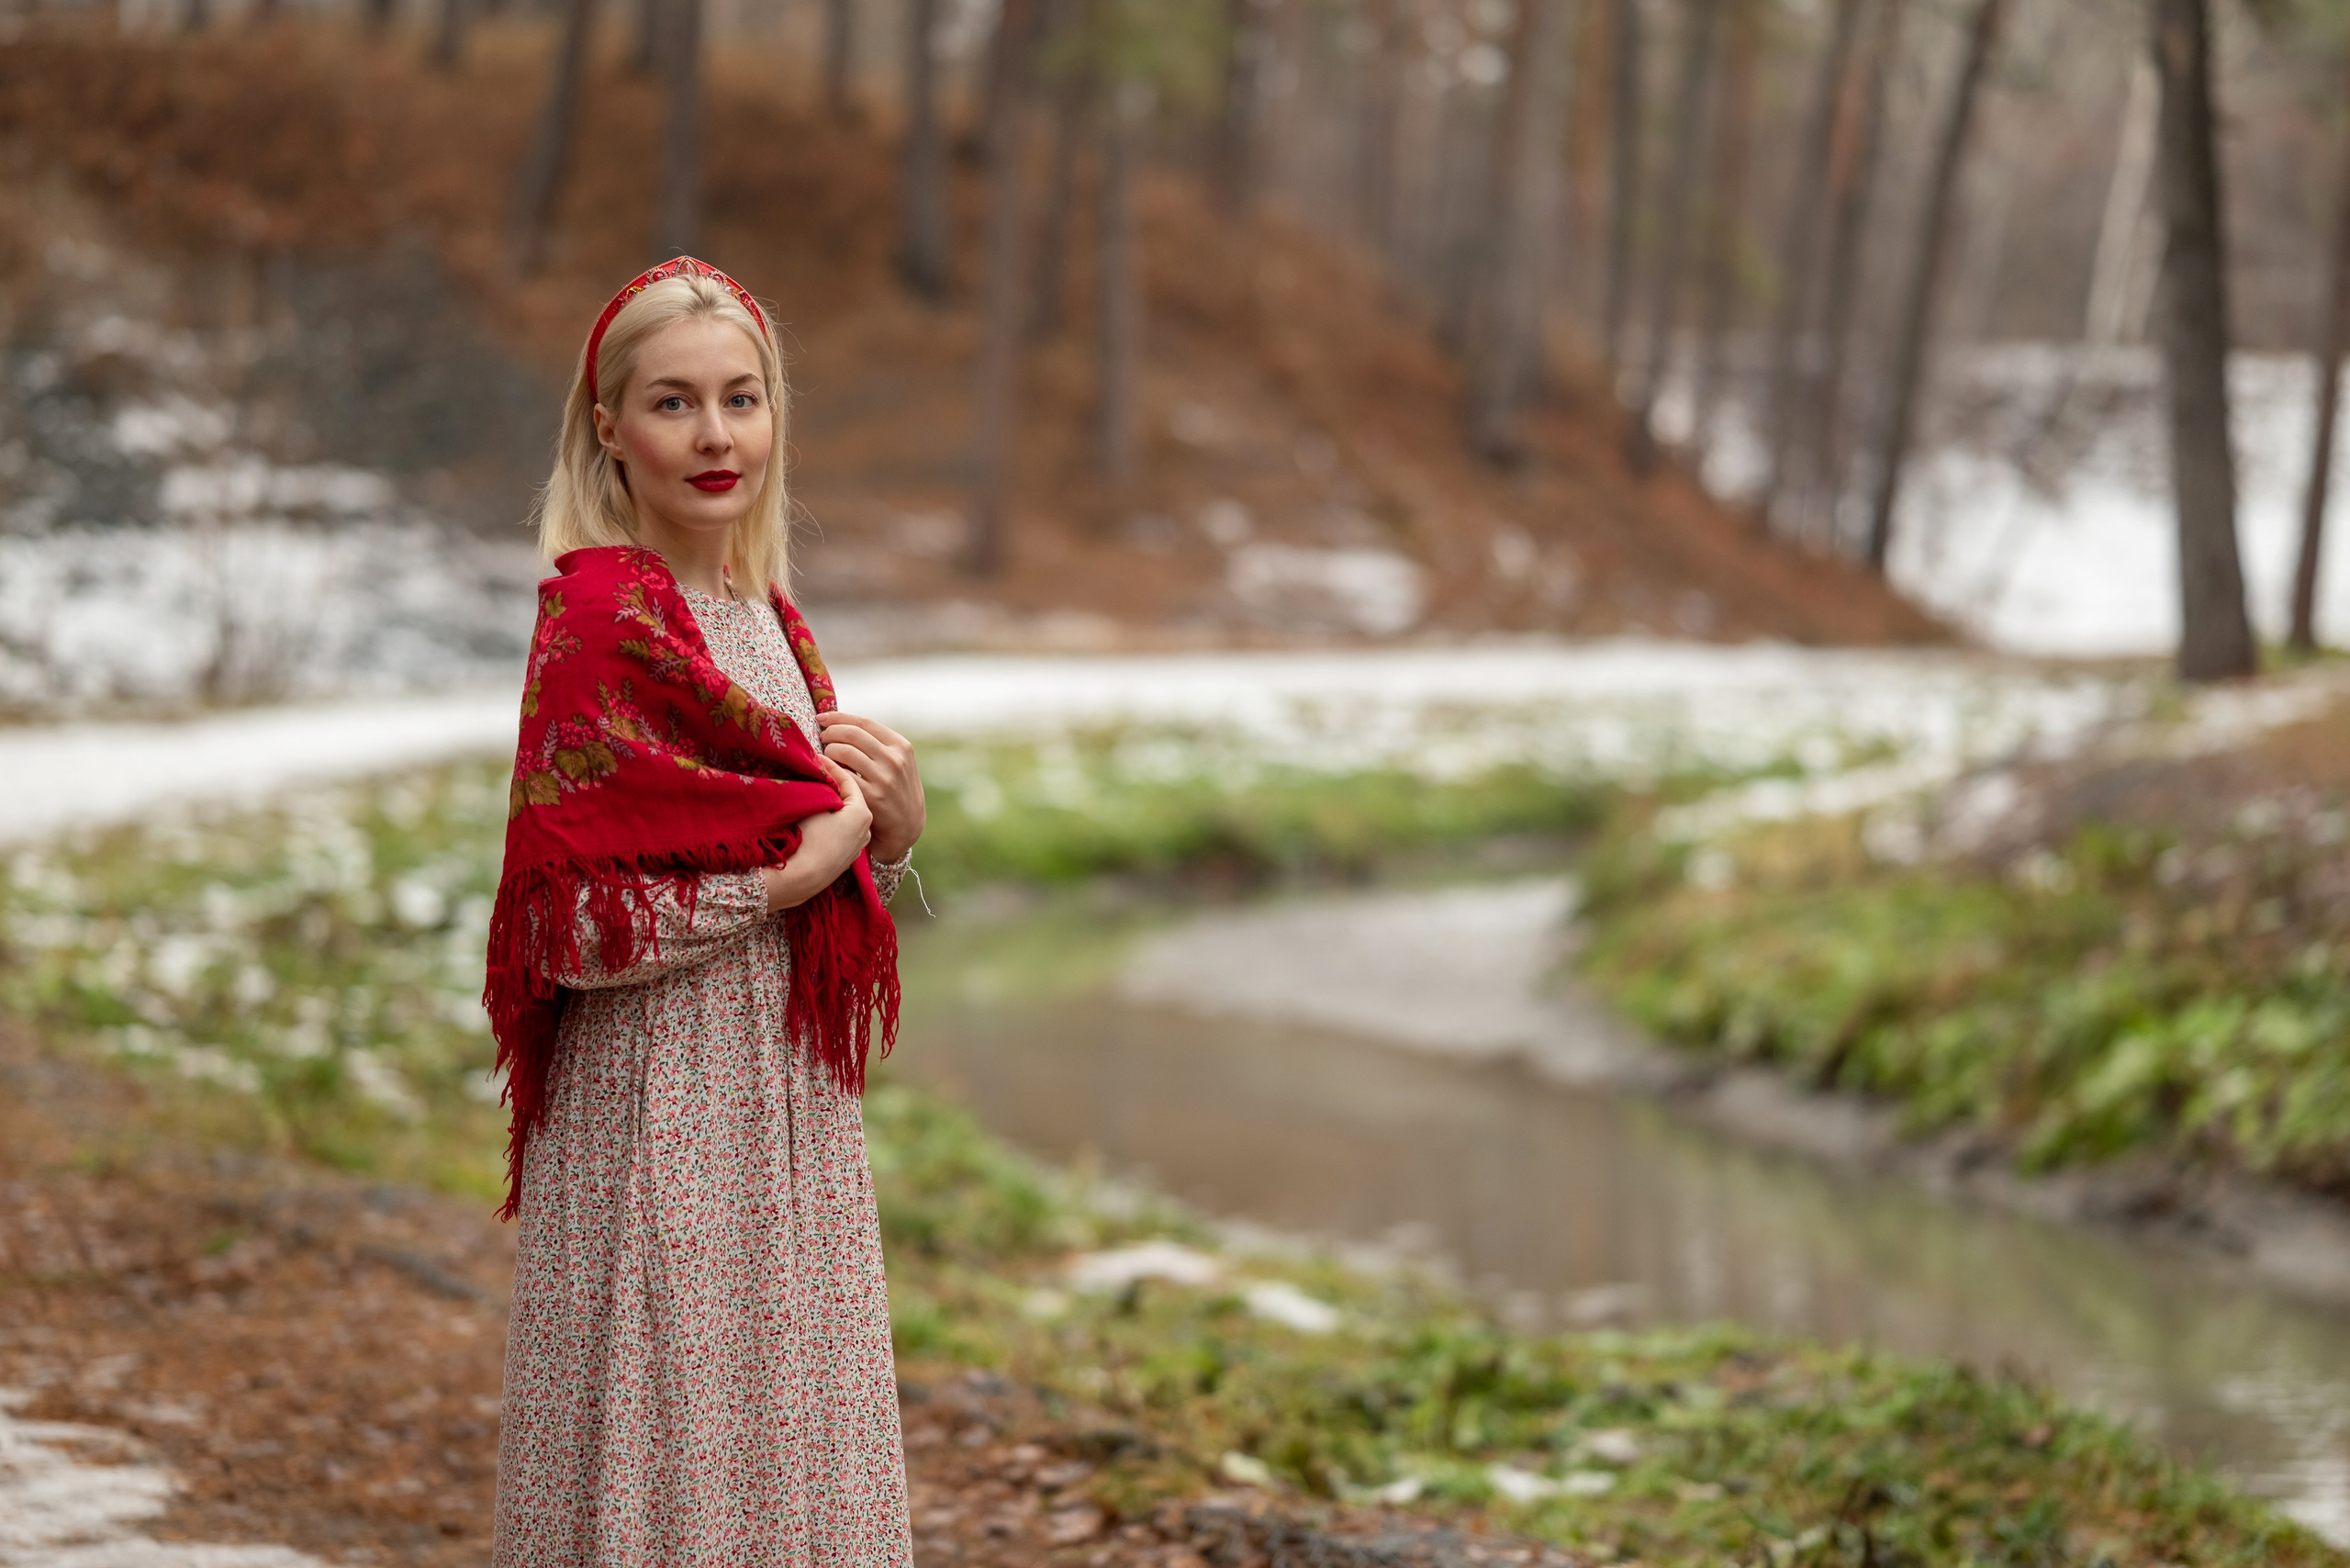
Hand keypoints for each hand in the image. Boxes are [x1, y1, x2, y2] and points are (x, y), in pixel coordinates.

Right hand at [762, 757, 872, 910]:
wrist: (801, 877)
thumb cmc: (807, 837)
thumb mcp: (814, 805)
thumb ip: (821, 785)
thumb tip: (818, 770)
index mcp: (862, 812)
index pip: (848, 779)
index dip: (831, 766)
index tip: (818, 756)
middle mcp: (866, 828)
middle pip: (851, 797)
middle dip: (835, 783)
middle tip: (818, 769)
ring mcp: (857, 844)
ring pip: (847, 814)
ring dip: (834, 802)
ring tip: (816, 790)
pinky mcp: (847, 857)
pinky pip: (842, 830)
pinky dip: (833, 819)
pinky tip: (817, 815)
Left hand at [815, 710, 924, 864]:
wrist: (906, 826)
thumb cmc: (896, 789)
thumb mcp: (899, 762)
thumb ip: (878, 744)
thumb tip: (842, 723)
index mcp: (901, 745)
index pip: (863, 723)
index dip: (838, 717)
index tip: (822, 717)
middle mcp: (894, 759)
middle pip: (851, 734)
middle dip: (830, 733)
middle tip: (821, 738)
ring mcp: (883, 778)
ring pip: (843, 752)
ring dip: (828, 751)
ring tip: (825, 756)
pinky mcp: (871, 797)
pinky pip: (841, 776)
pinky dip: (830, 770)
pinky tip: (827, 772)